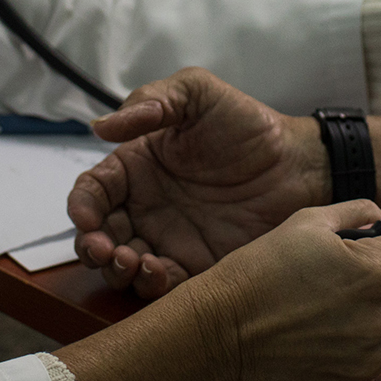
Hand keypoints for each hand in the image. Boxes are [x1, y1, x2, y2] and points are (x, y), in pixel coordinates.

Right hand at [70, 69, 323, 298]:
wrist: (299, 164)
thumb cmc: (246, 124)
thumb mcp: (197, 94)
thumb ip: (152, 101)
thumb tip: (100, 126)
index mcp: (136, 167)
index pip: (92, 191)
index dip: (81, 206)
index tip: (87, 218)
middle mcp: (144, 207)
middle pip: (99, 236)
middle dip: (93, 247)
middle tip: (106, 250)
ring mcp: (168, 239)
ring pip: (123, 266)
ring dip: (117, 270)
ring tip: (133, 263)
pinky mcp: (195, 267)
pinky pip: (162, 286)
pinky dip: (150, 286)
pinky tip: (158, 272)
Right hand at [187, 198, 380, 380]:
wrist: (221, 332)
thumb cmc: (260, 270)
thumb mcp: (308, 221)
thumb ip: (356, 211)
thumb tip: (380, 216)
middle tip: (358, 274)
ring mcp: (373, 355)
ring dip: (377, 314)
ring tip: (330, 308)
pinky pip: (372, 362)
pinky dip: (355, 351)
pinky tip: (321, 338)